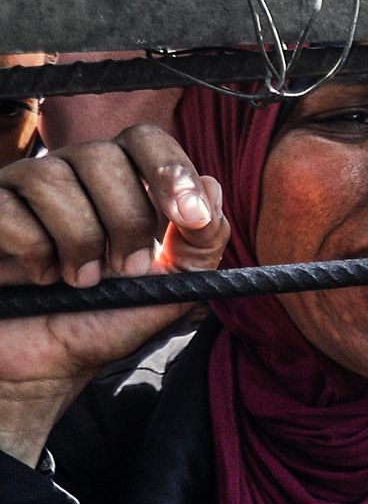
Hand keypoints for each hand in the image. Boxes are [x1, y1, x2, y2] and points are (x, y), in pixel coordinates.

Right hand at [0, 126, 228, 464]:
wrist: (46, 364)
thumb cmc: (105, 321)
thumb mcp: (170, 289)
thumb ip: (201, 244)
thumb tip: (212, 186)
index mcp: (120, 181)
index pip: (145, 140)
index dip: (170, 171)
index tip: (188, 218)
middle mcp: (71, 173)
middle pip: (102, 154)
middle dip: (125, 219)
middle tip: (125, 267)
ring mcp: (22, 189)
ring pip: (52, 176)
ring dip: (79, 240)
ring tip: (82, 280)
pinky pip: (10, 209)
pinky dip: (34, 251)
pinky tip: (41, 276)